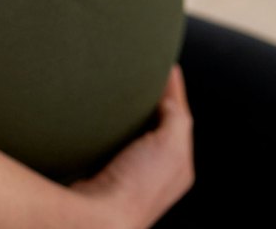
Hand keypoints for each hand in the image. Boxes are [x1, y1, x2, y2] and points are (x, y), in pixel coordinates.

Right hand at [71, 66, 194, 228]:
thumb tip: (170, 88)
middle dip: (151, 100)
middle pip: (156, 124)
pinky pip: (108, 140)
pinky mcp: (100, 174)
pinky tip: (96, 117)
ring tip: (117, 87)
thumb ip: (176, 116)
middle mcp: (156, 171)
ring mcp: (127, 173)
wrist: (97, 218)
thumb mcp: (171, 145)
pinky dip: (108, 125)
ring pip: (132, 132)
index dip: (172, 89)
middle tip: (139, 70)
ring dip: (127, 112)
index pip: (178, 116)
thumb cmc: (136, 185)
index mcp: (178, 164)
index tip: (163, 62)